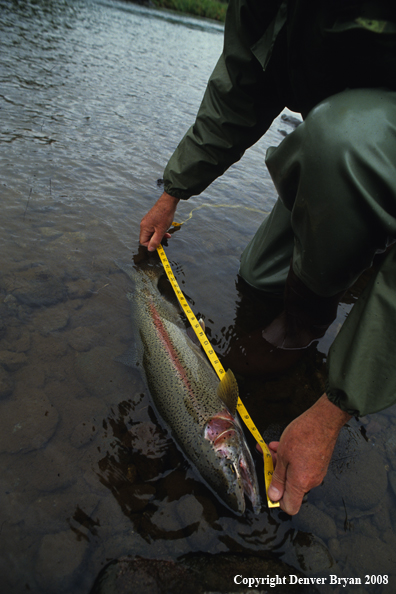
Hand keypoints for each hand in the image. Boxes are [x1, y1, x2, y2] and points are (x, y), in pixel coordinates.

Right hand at [139, 192, 179, 251]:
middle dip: (157, 239)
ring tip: (167, 233)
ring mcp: (147, 221)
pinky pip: (154, 228)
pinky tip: (166, 228)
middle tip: (165, 237)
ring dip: (159, 235)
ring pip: (152, 233)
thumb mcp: (161, 231)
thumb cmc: (164, 215)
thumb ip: (155, 241)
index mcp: (144, 227)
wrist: (168, 202)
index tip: (159, 244)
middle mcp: (144, 224)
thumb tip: (150, 249)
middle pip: (148, 237)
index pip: (143, 241)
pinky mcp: (152, 219)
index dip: (151, 245)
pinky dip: (160, 230)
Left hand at [264, 394, 350, 514]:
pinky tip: (283, 445)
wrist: (323, 421)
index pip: (290, 507)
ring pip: (294, 474)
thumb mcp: (283, 456)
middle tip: (267, 458)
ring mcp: (316, 472)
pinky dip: (291, 458)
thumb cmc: (303, 435)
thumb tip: (274, 495)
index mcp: (301, 483)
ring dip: (282, 462)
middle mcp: (311, 481)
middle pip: (290, 487)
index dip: (277, 500)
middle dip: (276, 473)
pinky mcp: (318, 463)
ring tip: (273, 448)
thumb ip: (277, 477)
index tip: (270, 486)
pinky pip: (301, 466)